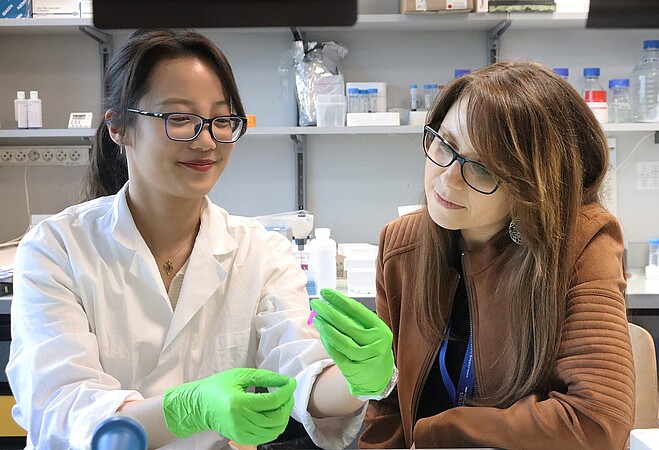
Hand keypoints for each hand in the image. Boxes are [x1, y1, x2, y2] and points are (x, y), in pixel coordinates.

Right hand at [162, 368, 295, 444]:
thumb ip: (264, 377)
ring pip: (275, 429)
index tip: (291, 383)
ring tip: (281, 402)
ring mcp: (242, 433)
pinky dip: (275, 425)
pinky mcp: (242, 439)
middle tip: (287, 392)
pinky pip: (267, 436)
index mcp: (239, 403)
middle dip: (288, 404)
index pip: (272, 401)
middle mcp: (241, 421)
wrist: (200, 406)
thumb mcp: (240, 375)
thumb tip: (285, 380)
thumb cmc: (218, 386)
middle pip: (276, 418)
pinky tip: (273, 413)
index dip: (286, 391)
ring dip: (283, 415)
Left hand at [310, 288, 393, 396]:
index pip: (357, 311)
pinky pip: (337, 354)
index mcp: (380, 330)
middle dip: (329, 312)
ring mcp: (366, 358)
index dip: (339, 300)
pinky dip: (328, 343)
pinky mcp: (354, 370)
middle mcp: (376, 344)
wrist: (378, 377)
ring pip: (341, 341)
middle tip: (316, 304)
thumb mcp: (371, 332)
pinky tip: (322, 334)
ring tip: (316, 318)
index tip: (325, 292)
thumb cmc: (371, 348)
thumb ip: (354, 319)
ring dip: (326, 328)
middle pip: (347, 325)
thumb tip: (330, 303)